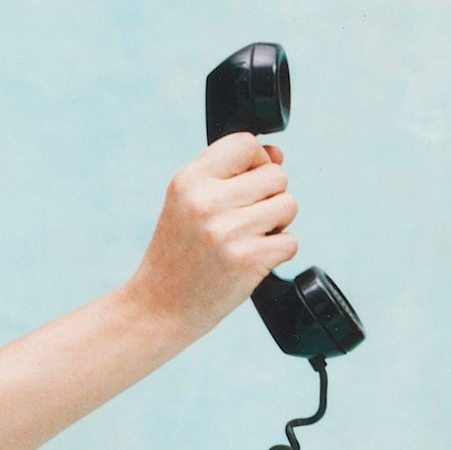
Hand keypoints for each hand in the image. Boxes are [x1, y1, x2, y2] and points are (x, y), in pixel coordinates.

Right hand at [123, 135, 298, 337]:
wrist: (159, 306)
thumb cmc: (179, 253)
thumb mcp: (188, 203)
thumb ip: (230, 174)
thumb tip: (277, 152)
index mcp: (189, 180)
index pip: (246, 143)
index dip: (258, 161)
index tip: (248, 183)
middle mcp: (207, 200)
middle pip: (277, 175)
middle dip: (271, 196)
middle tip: (246, 219)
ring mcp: (227, 230)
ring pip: (289, 205)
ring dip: (278, 224)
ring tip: (249, 237)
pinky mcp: (247, 259)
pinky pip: (291, 241)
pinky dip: (279, 252)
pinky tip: (253, 259)